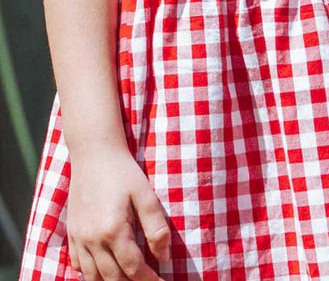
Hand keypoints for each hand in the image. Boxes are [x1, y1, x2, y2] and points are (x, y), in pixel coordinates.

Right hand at [67, 146, 169, 279]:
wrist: (94, 153)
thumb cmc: (123, 171)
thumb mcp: (145, 194)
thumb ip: (156, 227)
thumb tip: (164, 257)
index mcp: (113, 231)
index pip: (133, 268)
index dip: (149, 280)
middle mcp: (93, 240)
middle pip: (112, 278)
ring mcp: (79, 238)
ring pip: (92, 276)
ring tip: (127, 280)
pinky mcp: (72, 233)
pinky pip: (78, 264)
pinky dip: (90, 274)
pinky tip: (102, 271)